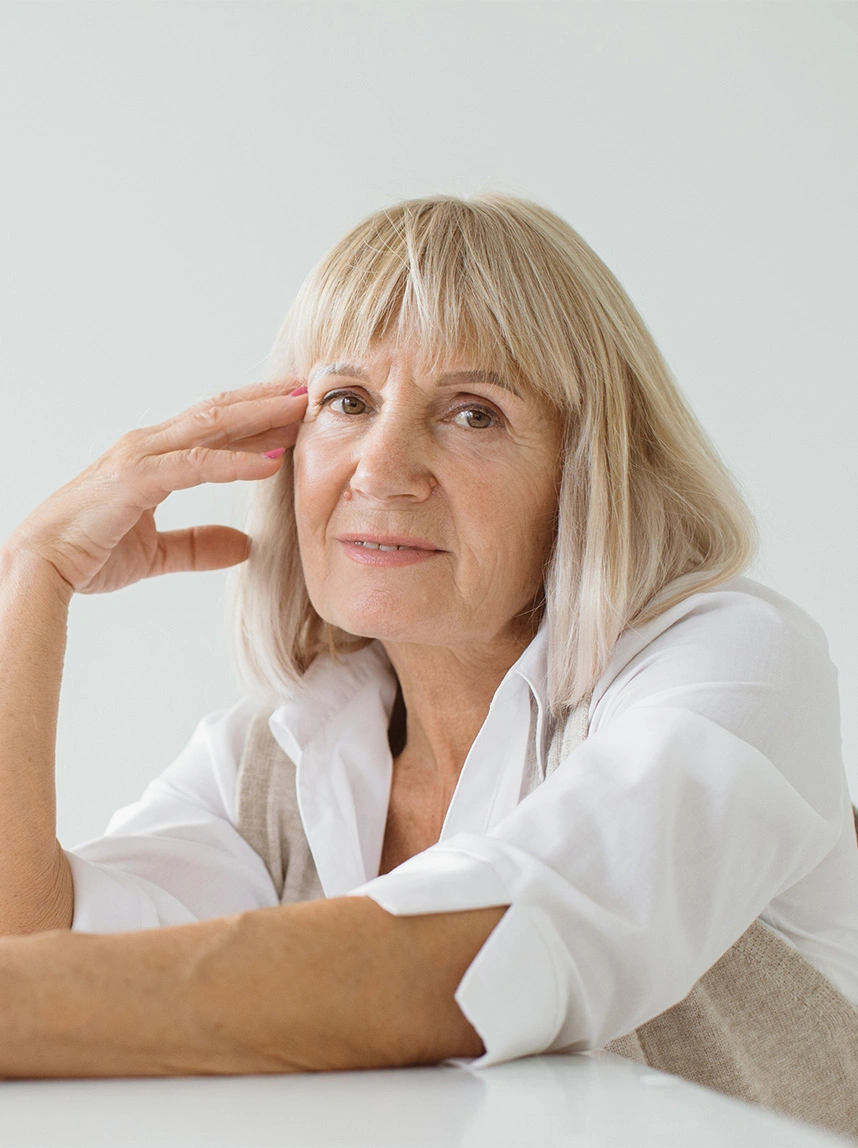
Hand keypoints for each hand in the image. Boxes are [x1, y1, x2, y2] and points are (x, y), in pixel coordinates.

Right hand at [5, 379, 307, 594]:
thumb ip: (198, 546)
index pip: (215, 427)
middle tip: (313, 388)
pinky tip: (269, 463)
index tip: (298, 410)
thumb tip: (244, 546)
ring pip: (212, 426)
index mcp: (154, 457)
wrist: (39, 569)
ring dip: (261, 415)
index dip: (258, 416)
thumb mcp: (156, 553)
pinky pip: (195, 466)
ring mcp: (141, 458)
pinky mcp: (135, 481)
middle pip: (220, 413)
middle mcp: (149, 446)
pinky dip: (235, 463)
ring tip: (302, 408)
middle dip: (267, 399)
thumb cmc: (87, 553)